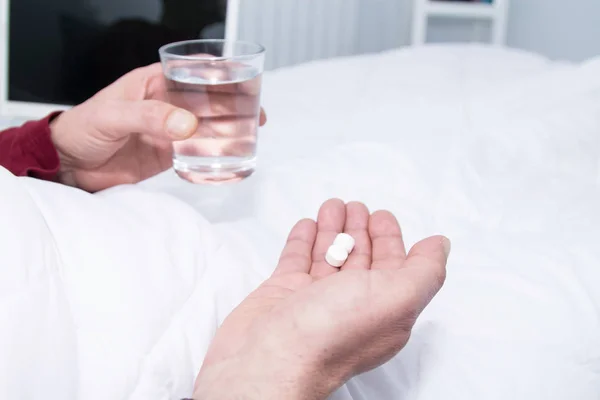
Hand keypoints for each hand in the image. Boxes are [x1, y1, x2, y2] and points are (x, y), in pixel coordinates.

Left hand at [50, 63, 266, 191]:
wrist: (69, 165)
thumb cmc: (83, 128)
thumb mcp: (114, 115)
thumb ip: (149, 117)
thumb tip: (188, 124)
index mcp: (154, 84)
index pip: (193, 72)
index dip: (220, 75)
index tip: (244, 81)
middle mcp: (166, 105)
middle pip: (208, 101)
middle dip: (234, 105)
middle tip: (256, 115)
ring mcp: (169, 131)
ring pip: (206, 127)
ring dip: (228, 131)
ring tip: (250, 137)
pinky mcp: (167, 155)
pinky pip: (196, 153)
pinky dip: (213, 156)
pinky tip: (228, 158)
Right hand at [193, 199, 449, 399]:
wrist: (269, 358)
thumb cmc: (331, 333)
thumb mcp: (397, 298)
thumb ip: (424, 270)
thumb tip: (440, 245)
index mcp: (383, 308)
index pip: (393, 267)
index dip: (390, 240)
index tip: (382, 216)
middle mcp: (350, 305)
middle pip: (359, 258)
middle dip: (359, 229)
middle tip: (355, 207)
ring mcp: (314, 300)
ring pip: (327, 255)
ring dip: (332, 229)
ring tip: (332, 206)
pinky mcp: (283, 294)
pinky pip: (296, 260)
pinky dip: (303, 241)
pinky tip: (307, 225)